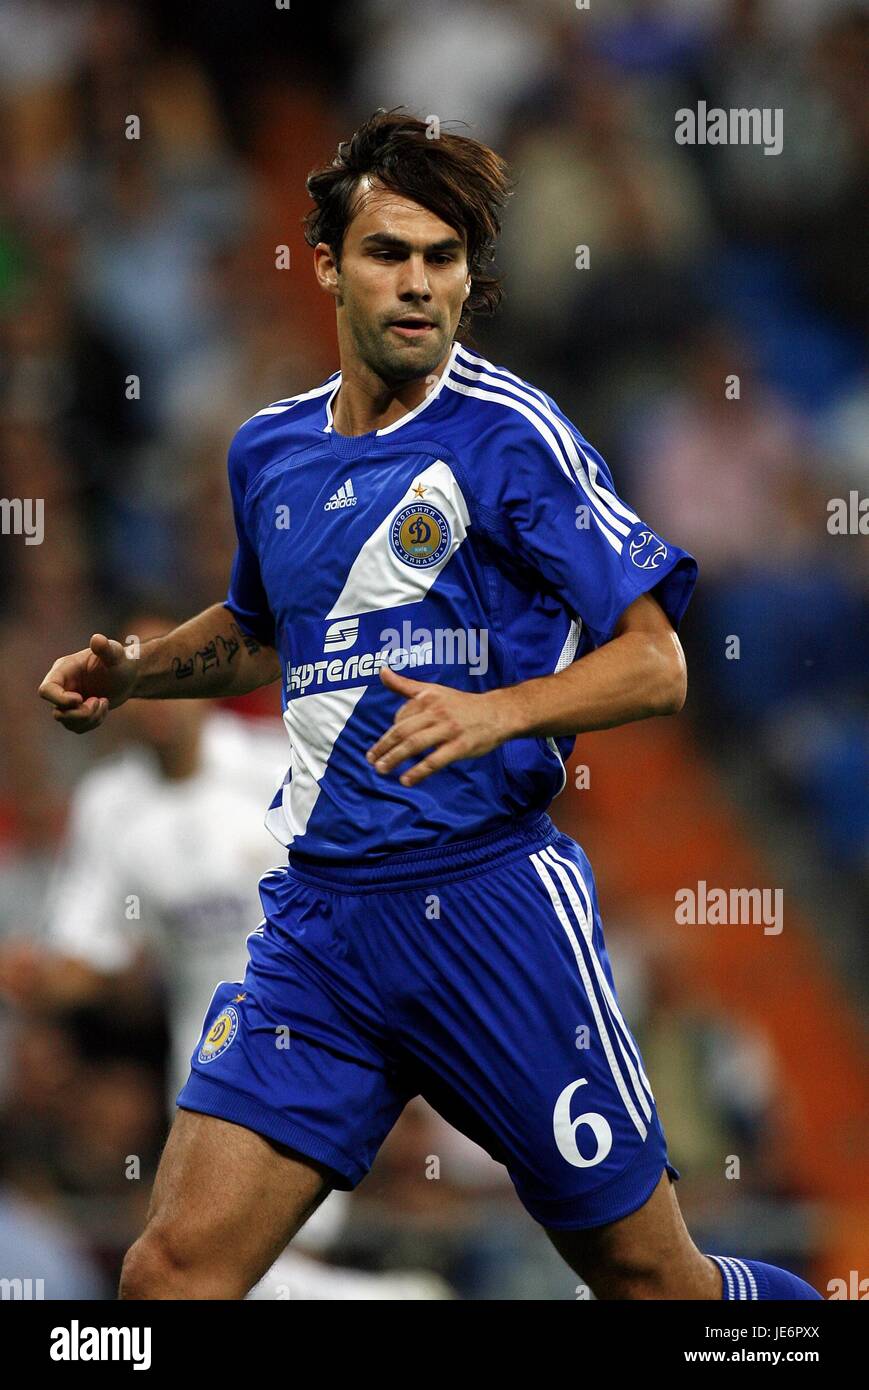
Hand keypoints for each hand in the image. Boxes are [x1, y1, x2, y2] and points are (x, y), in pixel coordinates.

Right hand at [38, 633, 139, 733]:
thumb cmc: (121, 661)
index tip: (81, 699)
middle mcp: (62, 686)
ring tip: (104, 703)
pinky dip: (93, 722)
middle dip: (80, 713)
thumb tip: (97, 639)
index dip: (60, 700)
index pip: (46, 690)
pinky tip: (104, 709)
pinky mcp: (77, 712)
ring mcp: (68, 701)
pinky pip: (77, 727)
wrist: (129, 676)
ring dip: (89, 719)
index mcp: (64, 670)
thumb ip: (106, 648)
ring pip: (67, 722)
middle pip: (57, 712)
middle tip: (100, 701)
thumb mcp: (116, 655)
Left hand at [366, 666, 516, 786]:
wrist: (497, 713)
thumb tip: (381, 670)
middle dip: (384, 747)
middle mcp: (437, 712)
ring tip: (382, 769)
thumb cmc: (461, 704)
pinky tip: (406, 780)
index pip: (401, 717)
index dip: (390, 733)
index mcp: (428, 698)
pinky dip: (419, 771)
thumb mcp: (433, 690)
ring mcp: (448, 729)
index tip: (383, 746)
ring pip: (415, 745)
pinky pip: (434, 761)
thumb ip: (405, 685)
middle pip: (403, 731)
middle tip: (371, 760)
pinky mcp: (459, 746)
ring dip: (395, 758)